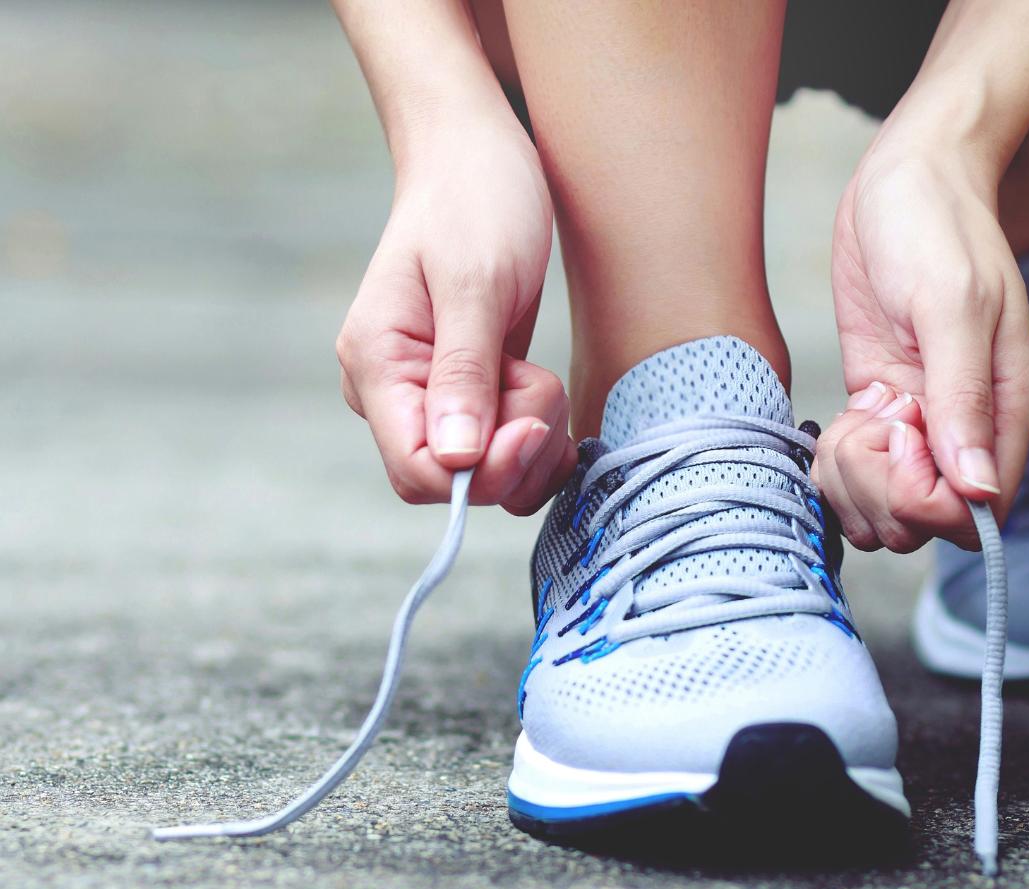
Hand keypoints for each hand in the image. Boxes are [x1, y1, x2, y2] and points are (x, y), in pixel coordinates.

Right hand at [334, 122, 574, 512]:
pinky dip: (538, 438)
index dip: (482, 473)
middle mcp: (395, 392)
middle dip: (515, 452)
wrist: (479, 159)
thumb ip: (464, 372)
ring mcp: (430, 397)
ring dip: (533, 442)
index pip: (417, 472)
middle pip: (456, 482)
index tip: (531, 424)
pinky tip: (546, 394)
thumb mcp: (476, 282)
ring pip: (488, 475)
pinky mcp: (469, 396)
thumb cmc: (476, 202)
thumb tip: (457, 460)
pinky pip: (504, 454)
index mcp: (376, 365)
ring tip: (540, 375)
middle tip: (541, 383)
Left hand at [815, 143, 1028, 551]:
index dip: (925, 497)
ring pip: (887, 511)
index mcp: (1008, 411)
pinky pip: (860, 477)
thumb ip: (962, 397)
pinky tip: (846, 414)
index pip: (977, 514)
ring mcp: (924, 426)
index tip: (900, 431)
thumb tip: (975, 489)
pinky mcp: (884, 412)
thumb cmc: (937, 225)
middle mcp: (971, 430)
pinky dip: (839, 462)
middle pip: (926, 524)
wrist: (907, 177)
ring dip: (853, 478)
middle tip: (872, 418)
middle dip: (880, 488)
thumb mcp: (950, 303)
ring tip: (857, 414)